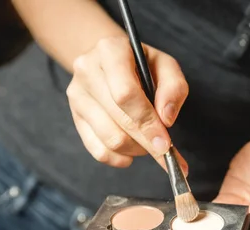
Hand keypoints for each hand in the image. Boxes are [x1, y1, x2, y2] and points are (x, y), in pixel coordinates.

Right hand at [67, 36, 188, 171]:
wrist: (109, 62)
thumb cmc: (141, 65)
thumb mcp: (165, 65)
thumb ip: (173, 88)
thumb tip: (166, 119)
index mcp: (110, 51)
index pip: (125, 94)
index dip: (147, 122)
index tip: (165, 143)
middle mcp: (87, 71)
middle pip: (119, 120)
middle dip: (146, 142)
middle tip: (166, 154)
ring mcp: (77, 96)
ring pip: (110, 139)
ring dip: (136, 149)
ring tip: (149, 143)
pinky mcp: (76, 118)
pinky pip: (98, 151)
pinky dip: (120, 158)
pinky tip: (132, 152)